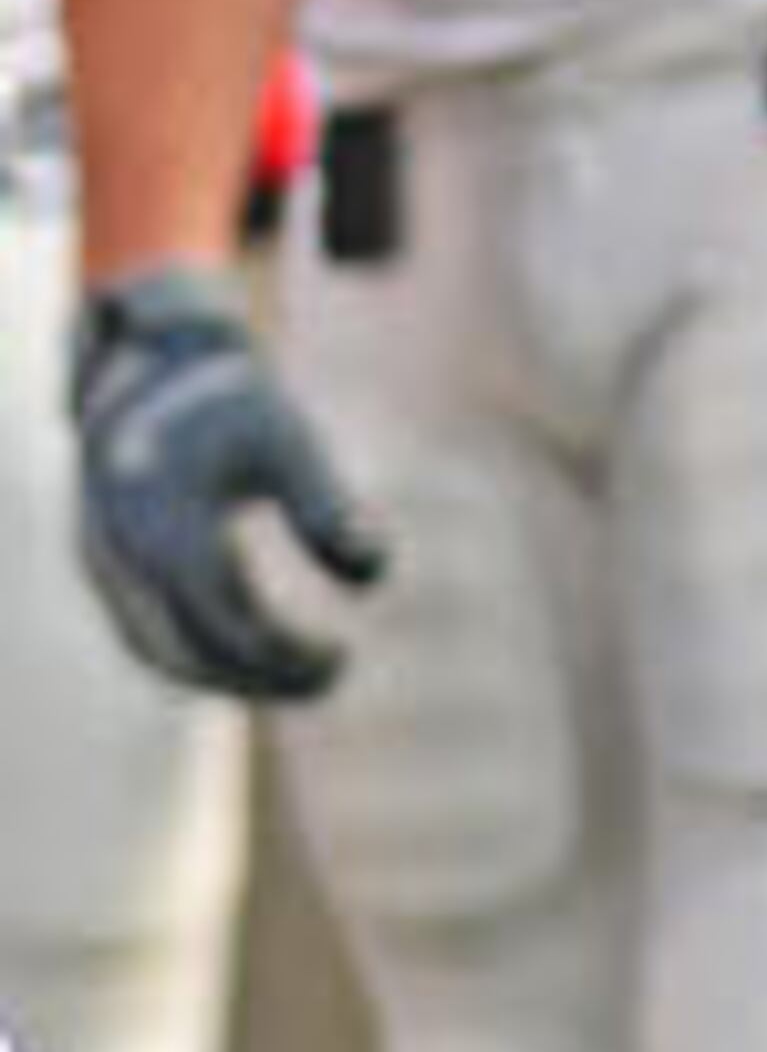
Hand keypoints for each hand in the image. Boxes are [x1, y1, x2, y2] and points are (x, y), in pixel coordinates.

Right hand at [72, 263, 386, 701]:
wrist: (151, 373)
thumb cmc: (232, 406)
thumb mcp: (288, 440)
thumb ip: (327, 506)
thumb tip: (377, 576)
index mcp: (166, 518)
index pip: (223, 614)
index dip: (281, 650)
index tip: (342, 658)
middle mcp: (123, 555)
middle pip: (186, 649)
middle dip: (259, 678)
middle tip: (332, 678)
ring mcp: (104, 569)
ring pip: (160, 653)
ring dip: (230, 678)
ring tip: (305, 677)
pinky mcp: (107, 574)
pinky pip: (148, 637)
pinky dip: (202, 658)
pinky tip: (261, 661)